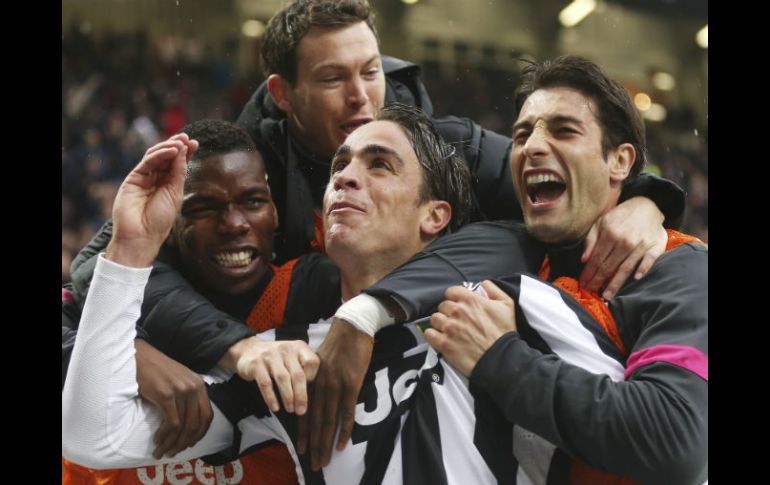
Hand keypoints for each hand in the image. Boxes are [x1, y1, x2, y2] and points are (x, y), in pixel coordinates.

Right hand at [106, 134, 197, 267]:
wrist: (142, 236)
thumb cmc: (159, 221)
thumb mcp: (175, 194)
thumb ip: (178, 173)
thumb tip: (183, 151)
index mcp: (168, 185)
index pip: (176, 164)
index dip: (185, 153)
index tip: (195, 143)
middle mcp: (155, 180)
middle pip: (166, 157)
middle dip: (177, 146)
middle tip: (188, 138)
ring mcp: (143, 178)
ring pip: (155, 156)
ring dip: (169, 147)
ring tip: (181, 143)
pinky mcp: (133, 179)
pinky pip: (147, 162)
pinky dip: (159, 154)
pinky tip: (171, 150)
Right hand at [134, 339, 212, 458]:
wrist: (139, 357)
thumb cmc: (156, 371)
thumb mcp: (179, 381)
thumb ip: (187, 397)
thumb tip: (186, 425)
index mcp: (199, 385)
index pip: (208, 415)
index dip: (200, 434)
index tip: (190, 444)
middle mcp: (194, 388)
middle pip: (196, 424)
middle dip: (185, 442)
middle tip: (173, 453)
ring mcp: (181, 391)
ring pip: (183, 426)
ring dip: (172, 443)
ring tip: (161, 452)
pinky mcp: (166, 395)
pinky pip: (171, 423)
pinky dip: (165, 436)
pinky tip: (157, 440)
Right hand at [224, 337, 318, 414]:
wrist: (248, 350)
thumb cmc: (276, 359)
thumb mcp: (291, 357)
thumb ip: (302, 369)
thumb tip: (312, 393)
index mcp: (298, 347)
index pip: (312, 362)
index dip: (313, 378)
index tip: (310, 390)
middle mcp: (285, 349)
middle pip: (297, 374)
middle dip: (301, 395)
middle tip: (301, 410)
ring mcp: (270, 355)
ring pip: (282, 379)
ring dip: (288, 397)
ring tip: (290, 409)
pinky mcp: (256, 364)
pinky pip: (265, 383)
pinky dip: (271, 397)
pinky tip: (275, 408)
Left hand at [298, 318, 372, 469]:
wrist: (351, 327)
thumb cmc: (339, 343)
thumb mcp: (321, 361)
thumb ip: (318, 379)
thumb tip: (318, 395)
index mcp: (312, 382)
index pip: (305, 413)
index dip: (304, 433)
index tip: (302, 449)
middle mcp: (320, 387)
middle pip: (316, 422)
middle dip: (314, 445)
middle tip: (315, 464)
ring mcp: (335, 386)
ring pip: (329, 421)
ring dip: (326, 443)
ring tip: (325, 460)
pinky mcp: (350, 385)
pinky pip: (346, 412)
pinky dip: (344, 430)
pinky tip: (342, 444)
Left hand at [424, 281, 515, 376]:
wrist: (500, 359)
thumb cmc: (504, 332)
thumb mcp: (507, 304)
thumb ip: (494, 290)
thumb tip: (483, 284)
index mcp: (471, 300)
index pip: (451, 291)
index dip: (454, 298)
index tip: (457, 304)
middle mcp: (457, 311)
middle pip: (443, 305)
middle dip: (448, 312)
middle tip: (456, 320)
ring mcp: (449, 327)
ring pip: (434, 318)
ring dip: (440, 323)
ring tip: (448, 329)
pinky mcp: (443, 343)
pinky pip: (429, 333)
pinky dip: (432, 335)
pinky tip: (439, 337)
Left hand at [580, 196, 666, 298]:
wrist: (647, 206)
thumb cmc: (620, 217)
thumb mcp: (601, 222)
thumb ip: (591, 240)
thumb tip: (584, 259)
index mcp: (609, 234)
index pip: (596, 259)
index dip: (589, 273)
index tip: (583, 284)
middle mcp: (624, 240)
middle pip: (609, 266)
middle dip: (598, 281)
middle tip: (592, 293)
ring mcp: (641, 244)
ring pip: (625, 268)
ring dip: (616, 283)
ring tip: (607, 296)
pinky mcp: (655, 246)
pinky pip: (649, 260)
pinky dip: (643, 269)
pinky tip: (636, 278)